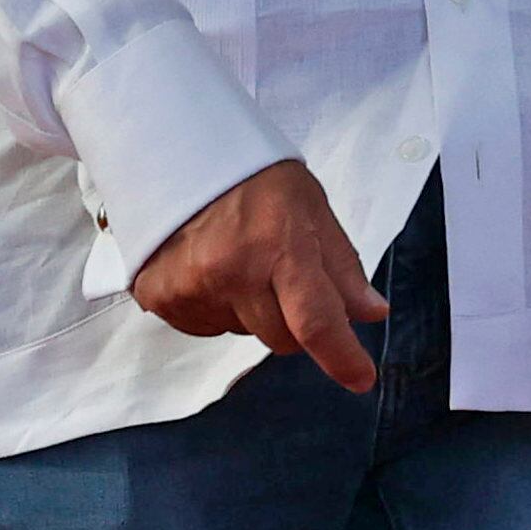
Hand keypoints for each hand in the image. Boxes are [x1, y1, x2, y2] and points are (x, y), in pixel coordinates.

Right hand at [131, 158, 389, 392]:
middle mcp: (232, 272)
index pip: (315, 321)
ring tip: (239, 259)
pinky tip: (209, 267)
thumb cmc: (255, 179)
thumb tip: (372, 314)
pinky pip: (203, 327)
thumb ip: (341, 267)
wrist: (179, 151)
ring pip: (242, 333)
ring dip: (250, 311)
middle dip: (293, 319)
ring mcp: (191, 288)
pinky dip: (214, 308)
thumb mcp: (311, 208)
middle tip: (282, 274)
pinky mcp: (159, 297)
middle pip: (281, 339)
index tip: (360, 378)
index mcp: (278, 246)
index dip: (342, 357)